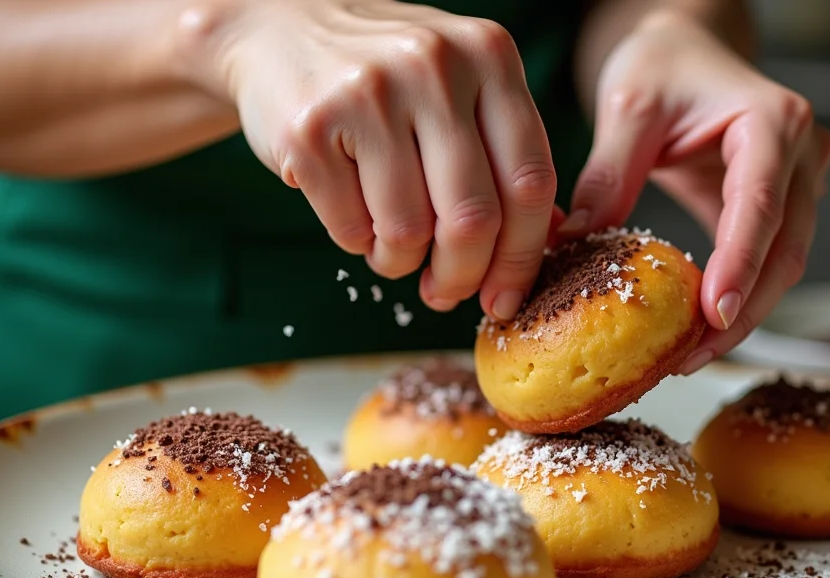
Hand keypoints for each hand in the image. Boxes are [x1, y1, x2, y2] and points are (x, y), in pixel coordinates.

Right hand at [180, 0, 557, 317]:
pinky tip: (351, 210)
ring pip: (408, 233)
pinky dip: (356, 243)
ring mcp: (369, 92)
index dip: (522, 257)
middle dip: (461, 276)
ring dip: (399, 261)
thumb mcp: (461, 90)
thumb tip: (553, 240)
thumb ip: (507, 154)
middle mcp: (435, 66)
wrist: (276, 27)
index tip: (505, 298)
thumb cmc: (389, 80)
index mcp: (490, 56)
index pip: (530, 183)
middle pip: (473, 219)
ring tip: (388, 239)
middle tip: (443, 292)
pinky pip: (351, 230)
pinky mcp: (310, 127)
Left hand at [557, 11, 829, 372]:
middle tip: (692, 357)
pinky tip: (699, 330)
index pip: (759, 203)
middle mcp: (801, 153)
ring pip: (785, 265)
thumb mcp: (628, 107)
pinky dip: (738, 296)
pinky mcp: (784, 206)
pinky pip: (768, 261)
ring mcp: (800, 182)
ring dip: (743, 314)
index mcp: (772, 120)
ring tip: (690, 355)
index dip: (740, 264)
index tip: (714, 314)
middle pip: (786, 249)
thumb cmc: (663, 64)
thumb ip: (609, 174)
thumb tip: (577, 243)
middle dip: (743, 310)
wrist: (688, 50)